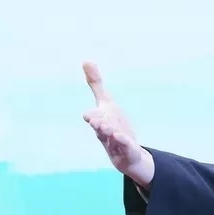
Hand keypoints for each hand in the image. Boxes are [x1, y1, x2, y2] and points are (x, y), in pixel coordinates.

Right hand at [82, 62, 154, 186]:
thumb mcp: (106, 102)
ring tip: (112, 131)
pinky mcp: (128, 150)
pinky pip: (125, 147)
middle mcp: (105, 133)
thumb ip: (96, 84)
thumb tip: (85, 60)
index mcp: (100, 121)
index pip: (93, 118)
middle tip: (97, 122)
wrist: (126, 153)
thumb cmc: (113, 124)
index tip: (87, 116)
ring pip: (111, 139)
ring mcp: (116, 143)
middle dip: (98, 125)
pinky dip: (124, 143)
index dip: (91, 116)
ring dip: (110, 134)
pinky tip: (124, 139)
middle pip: (100, 129)